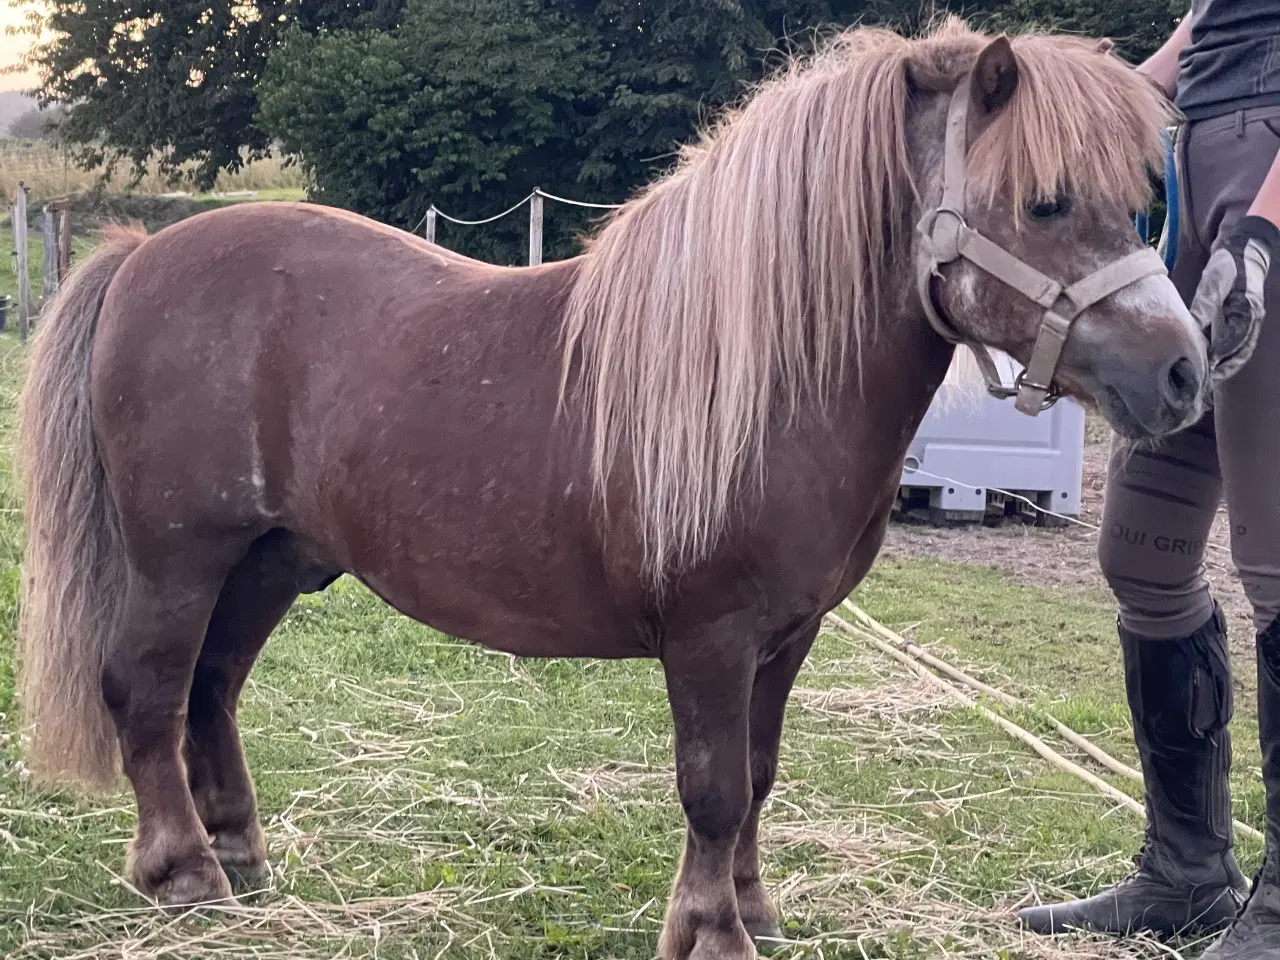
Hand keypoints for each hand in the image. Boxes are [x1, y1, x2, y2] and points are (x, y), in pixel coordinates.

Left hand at [1189, 215, 1279, 382]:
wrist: (1243, 248)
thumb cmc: (1230, 263)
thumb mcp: (1215, 280)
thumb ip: (1205, 304)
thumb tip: (1194, 326)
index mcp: (1247, 311)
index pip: (1234, 343)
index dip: (1219, 359)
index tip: (1204, 373)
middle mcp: (1251, 319)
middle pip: (1238, 353)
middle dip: (1222, 370)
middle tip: (1202, 387)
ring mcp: (1248, 321)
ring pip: (1238, 352)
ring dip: (1223, 367)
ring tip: (1206, 383)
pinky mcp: (1241, 320)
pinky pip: (1236, 344)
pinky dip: (1225, 357)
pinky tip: (1210, 366)